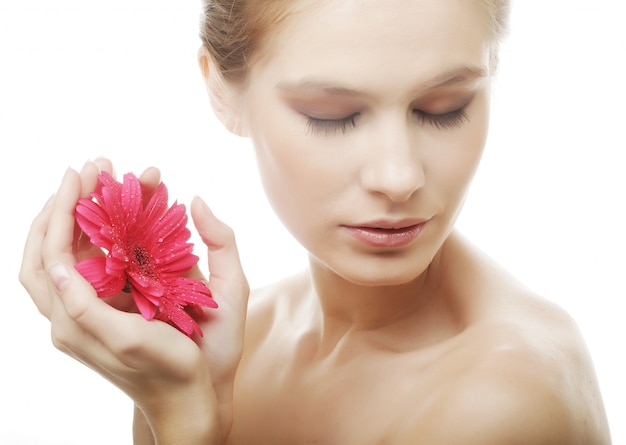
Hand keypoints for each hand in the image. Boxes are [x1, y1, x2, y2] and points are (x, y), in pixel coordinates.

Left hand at [19, 159, 249, 443]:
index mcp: (73, 320)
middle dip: (68, 204)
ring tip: (105, 182)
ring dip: (86, 214)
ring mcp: (93, 308)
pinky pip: (102, 262)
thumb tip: (58, 264)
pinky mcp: (113, 307)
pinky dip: (108, 231)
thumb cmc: (167, 370)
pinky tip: (125, 213)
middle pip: (54, 248)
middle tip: (92, 170)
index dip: (61, 210)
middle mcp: (74, 313)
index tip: (79, 174)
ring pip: (76, 252)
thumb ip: (86, 306)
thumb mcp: (127, 341)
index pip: (52, 253)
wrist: (189, 398)